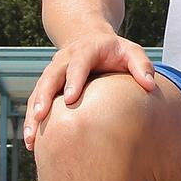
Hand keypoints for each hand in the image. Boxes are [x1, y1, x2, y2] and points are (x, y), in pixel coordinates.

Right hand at [23, 32, 155, 150]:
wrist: (92, 39)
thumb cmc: (116, 51)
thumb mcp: (132, 52)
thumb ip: (142, 65)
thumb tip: (150, 86)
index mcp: (87, 49)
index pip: (79, 62)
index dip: (74, 78)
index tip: (70, 98)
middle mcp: (66, 58)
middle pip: (51, 75)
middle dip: (45, 95)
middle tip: (42, 115)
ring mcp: (54, 70)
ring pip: (39, 89)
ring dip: (33, 112)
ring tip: (30, 137)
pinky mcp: (48, 83)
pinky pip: (36, 100)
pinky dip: (31, 119)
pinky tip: (31, 141)